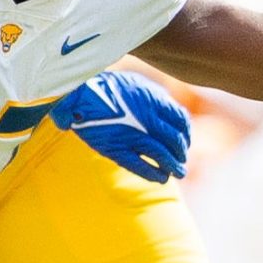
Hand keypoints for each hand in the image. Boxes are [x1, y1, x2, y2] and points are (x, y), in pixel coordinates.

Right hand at [52, 70, 191, 182]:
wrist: (77, 92)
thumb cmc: (106, 86)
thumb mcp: (136, 83)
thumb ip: (154, 97)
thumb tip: (169, 109)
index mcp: (153, 101)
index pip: (181, 121)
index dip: (186, 134)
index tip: (184, 142)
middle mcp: (147, 119)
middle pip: (174, 140)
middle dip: (181, 153)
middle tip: (182, 161)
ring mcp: (132, 135)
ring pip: (162, 155)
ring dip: (173, 166)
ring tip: (178, 173)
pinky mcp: (115, 149)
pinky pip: (140, 166)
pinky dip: (153, 174)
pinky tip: (160, 179)